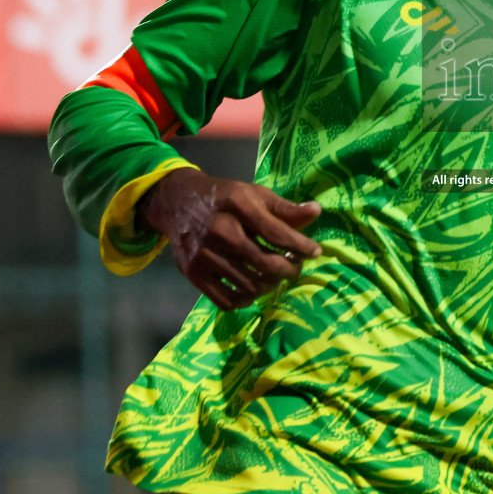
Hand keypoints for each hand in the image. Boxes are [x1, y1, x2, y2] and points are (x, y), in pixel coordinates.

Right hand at [136, 168, 323, 309]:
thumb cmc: (224, 197)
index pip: (278, 233)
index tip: (315, 252)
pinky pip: (225, 300)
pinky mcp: (193, 273)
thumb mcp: (253, 193)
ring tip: (276, 276)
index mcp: (238, 205)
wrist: (176, 201)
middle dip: (289, 270)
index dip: (302, 246)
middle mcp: (220, 231)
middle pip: (266, 264)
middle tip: (295, 267)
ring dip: (270, 285)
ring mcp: (204, 255)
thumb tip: (317, 212)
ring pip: (249, 285)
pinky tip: (252, 290)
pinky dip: (245, 300)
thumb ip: (284, 207)